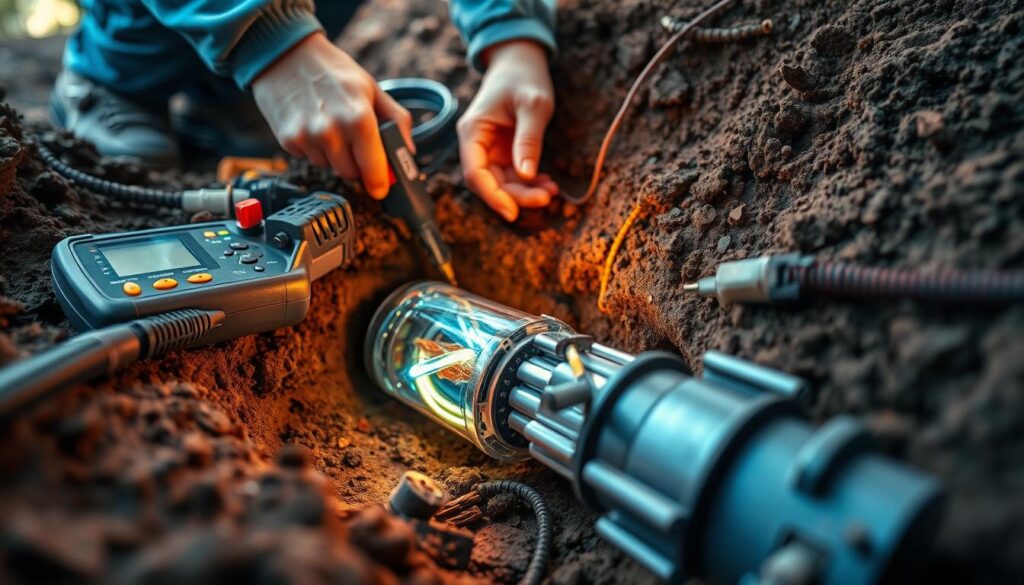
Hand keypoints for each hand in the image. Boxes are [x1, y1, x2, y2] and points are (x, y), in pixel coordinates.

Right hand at [252, 32, 412, 198]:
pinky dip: (314, 149)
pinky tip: (313, 125)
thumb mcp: (372, 88)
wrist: (284, 55)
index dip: (380, 182)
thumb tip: (409, 150)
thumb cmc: (332, 71)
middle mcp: (332, 131)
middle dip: (358, 164)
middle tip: (355, 142)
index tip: (381, 189)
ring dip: (335, 156)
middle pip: (352, 173)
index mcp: (359, 118)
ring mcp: (308, 138)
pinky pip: (310, 159)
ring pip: (330, 168)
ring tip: (330, 126)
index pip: (374, 168)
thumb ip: (396, 120)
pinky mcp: (288, 141)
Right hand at [458, 40, 557, 220]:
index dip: (492, 197)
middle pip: (489, 183)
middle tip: (546, 198)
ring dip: (525, 192)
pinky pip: (512, 176)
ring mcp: (489, 150)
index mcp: (472, 131)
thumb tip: (526, 174)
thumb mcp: (533, 104)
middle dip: (516, 196)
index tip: (514, 212)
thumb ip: (528, 139)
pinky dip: (529, 183)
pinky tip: (548, 183)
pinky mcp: (503, 152)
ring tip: (551, 191)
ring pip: (501, 183)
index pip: (475, 174)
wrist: (521, 61)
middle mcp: (476, 144)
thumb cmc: (524, 77)